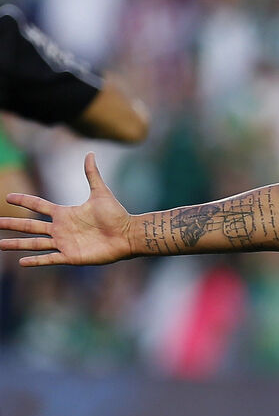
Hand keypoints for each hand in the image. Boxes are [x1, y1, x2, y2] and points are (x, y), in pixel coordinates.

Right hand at [0, 152, 133, 265]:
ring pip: (35, 243)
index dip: (24, 201)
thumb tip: (90, 153)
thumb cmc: (116, 215)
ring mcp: (65, 243)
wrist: (128, 234)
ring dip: (18, 244)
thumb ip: (92, 174)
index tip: (7, 197)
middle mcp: (61, 229)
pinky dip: (36, 260)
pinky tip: (22, 262)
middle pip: (31, 226)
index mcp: (65, 214)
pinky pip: (50, 258)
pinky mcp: (72, 256)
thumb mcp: (101, 193)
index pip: (39, 206)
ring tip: (1, 244)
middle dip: (13, 224)